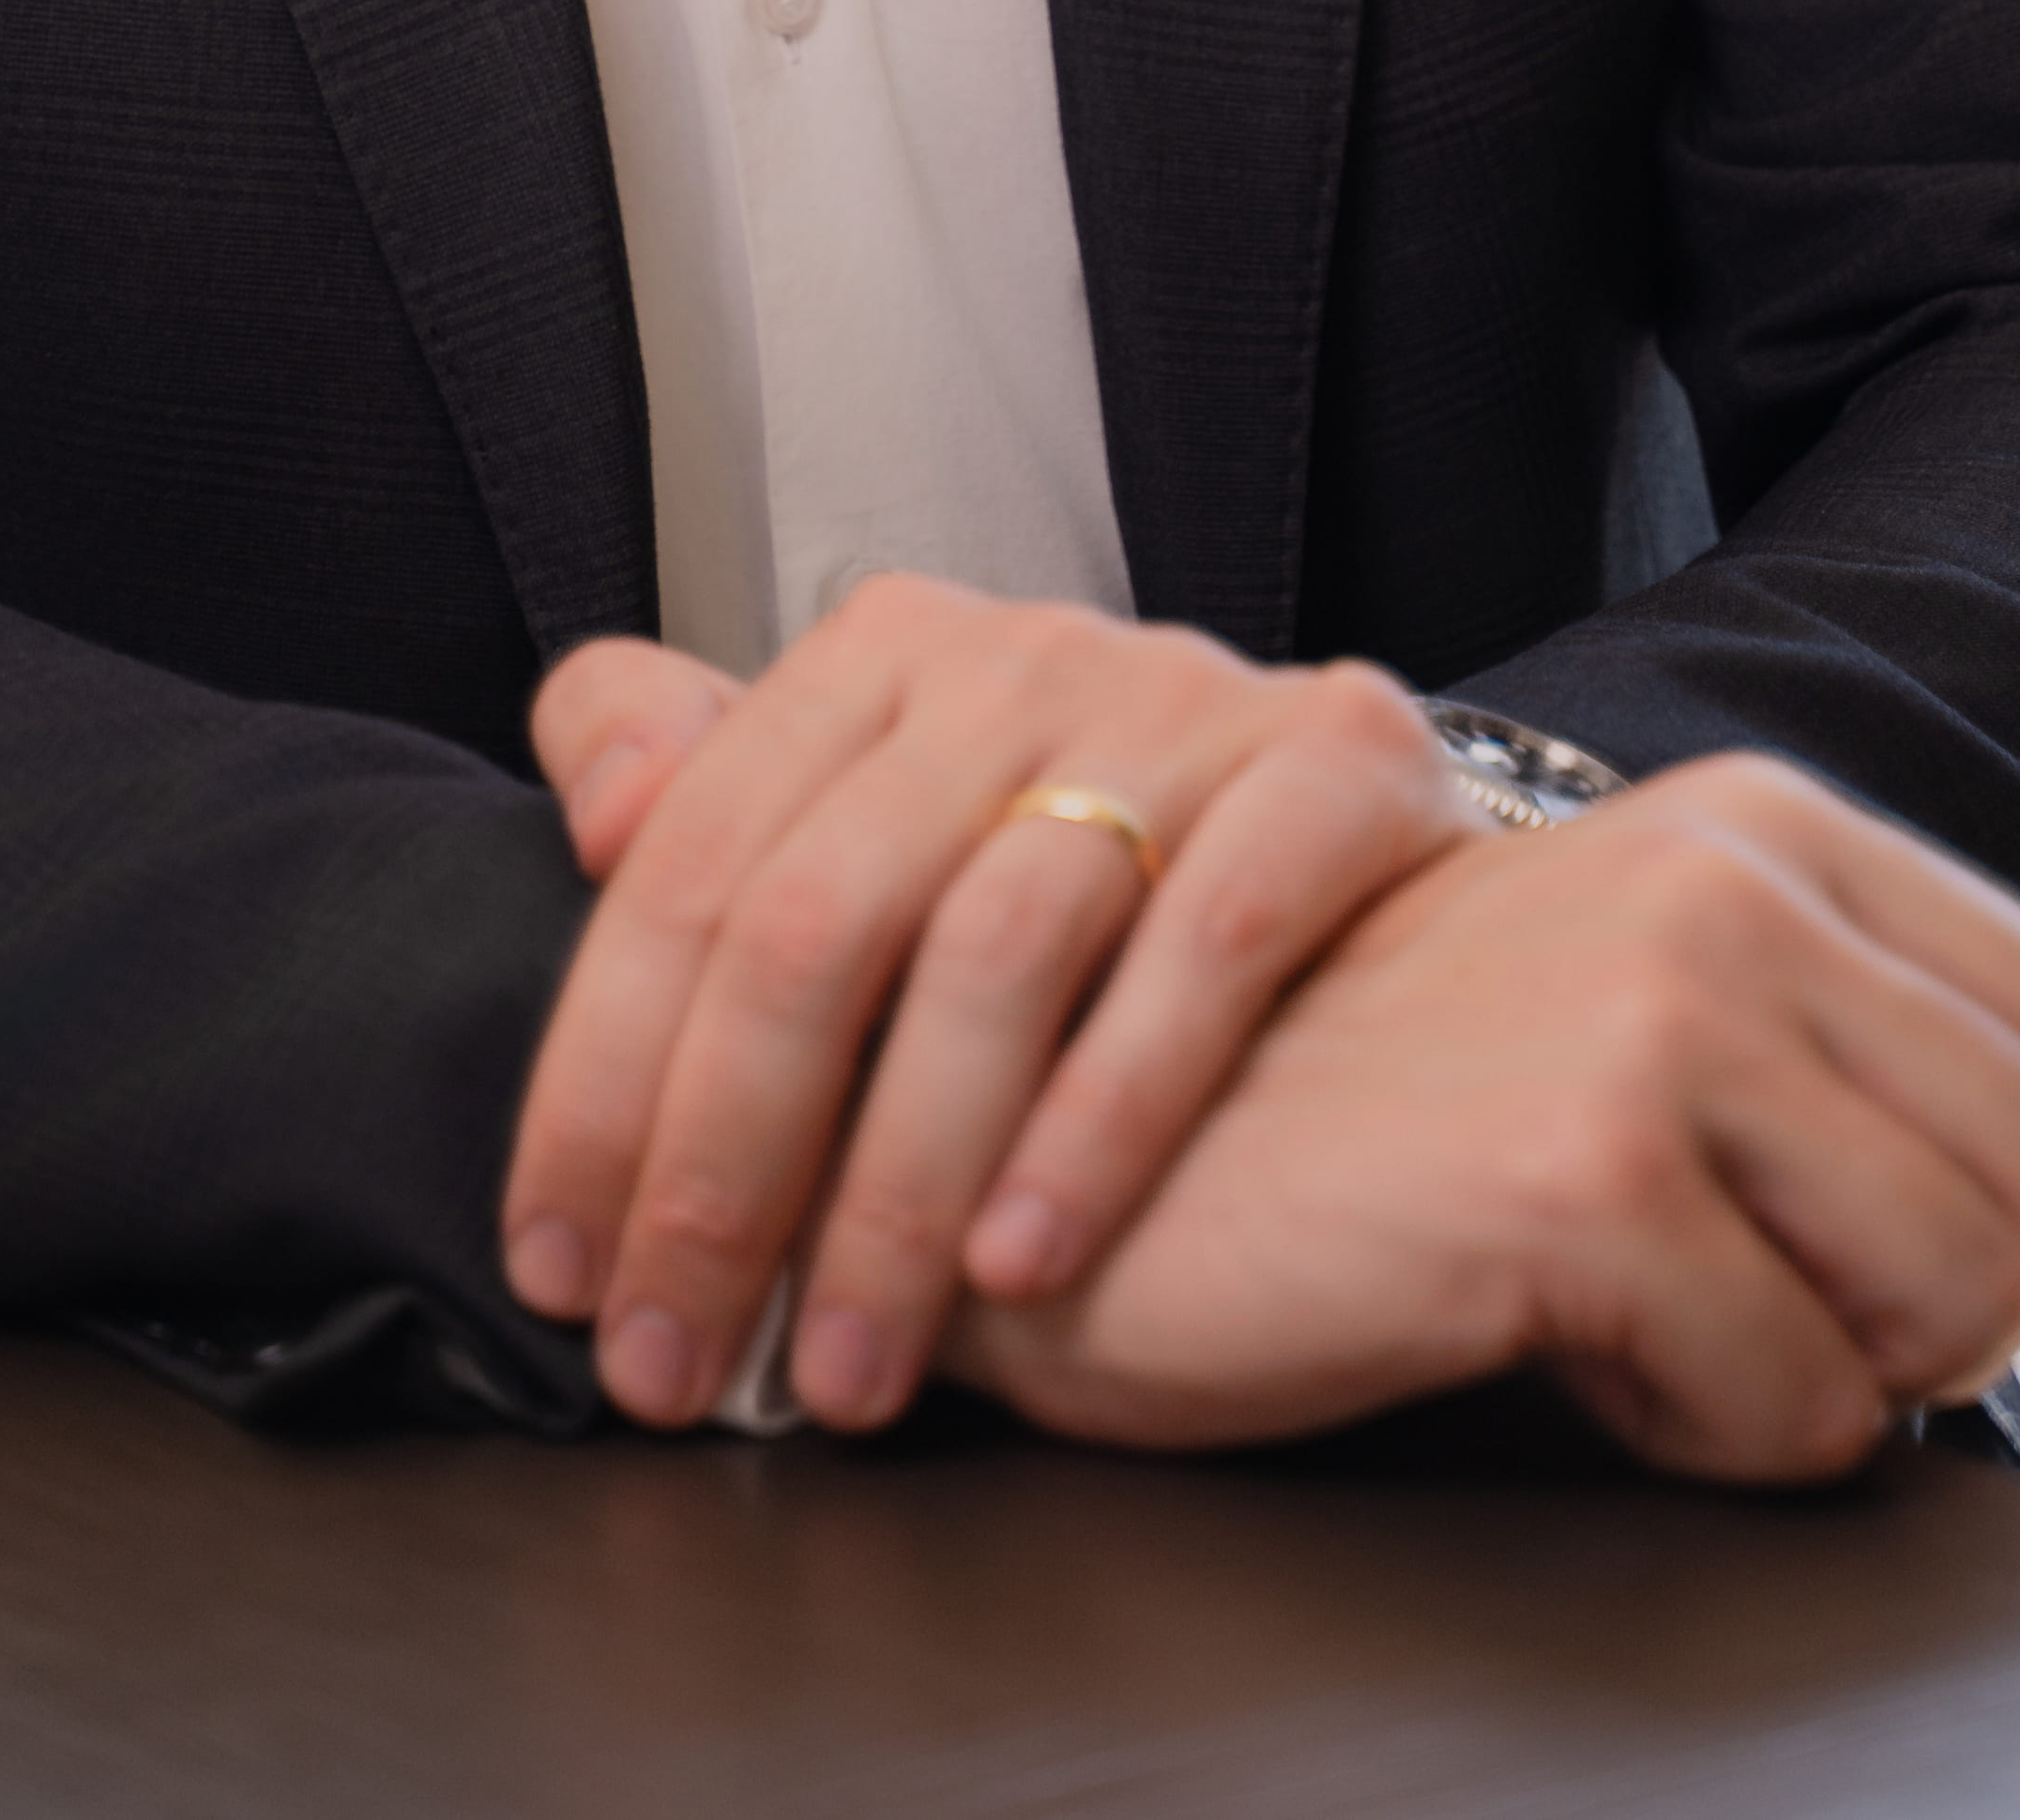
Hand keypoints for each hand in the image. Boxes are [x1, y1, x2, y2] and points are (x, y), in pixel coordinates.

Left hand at [501, 576, 1474, 1428]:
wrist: (1459, 989)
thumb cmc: (1136, 951)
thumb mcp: (901, 875)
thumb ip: (742, 837)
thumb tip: (592, 806)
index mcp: (888, 655)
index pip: (689, 861)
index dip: (602, 1076)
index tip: (560, 1263)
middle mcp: (1027, 653)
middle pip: (820, 914)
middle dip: (719, 1167)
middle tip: (671, 1352)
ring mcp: (1189, 695)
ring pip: (996, 946)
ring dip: (898, 1194)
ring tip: (847, 1366)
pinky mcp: (1343, 761)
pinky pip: (1205, 943)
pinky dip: (1100, 1120)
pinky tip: (1025, 1262)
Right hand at [945, 751, 2019, 1478]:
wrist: (1086, 1145)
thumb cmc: (1362, 1107)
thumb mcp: (1650, 1038)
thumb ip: (1890, 1087)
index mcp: (1753, 823)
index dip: (2016, 1181)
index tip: (1856, 1232)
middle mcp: (1727, 881)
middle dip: (1939, 1309)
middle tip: (1748, 1310)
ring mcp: (1660, 1013)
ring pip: (1962, 1297)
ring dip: (1830, 1372)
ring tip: (1650, 1321)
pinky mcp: (1586, 1172)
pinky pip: (1805, 1408)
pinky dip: (1708, 1433)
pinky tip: (1552, 1347)